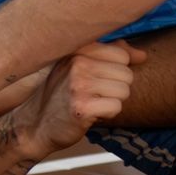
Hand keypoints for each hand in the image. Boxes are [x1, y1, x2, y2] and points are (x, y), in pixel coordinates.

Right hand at [19, 42, 145, 151]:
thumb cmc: (61, 96)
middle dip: (115, 89)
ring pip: (124, 91)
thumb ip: (111, 55)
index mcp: (77, 49)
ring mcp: (78, 84)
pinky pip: (117, 107)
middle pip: (127, 74)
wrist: (34, 125)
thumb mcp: (79, 67)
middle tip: (93, 95)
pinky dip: (108, 114)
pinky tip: (91, 114)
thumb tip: (142, 55)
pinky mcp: (82, 107)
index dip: (115, 72)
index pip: (121, 54)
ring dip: (112, 102)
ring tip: (92, 103)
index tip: (96, 79)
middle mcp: (77, 63)